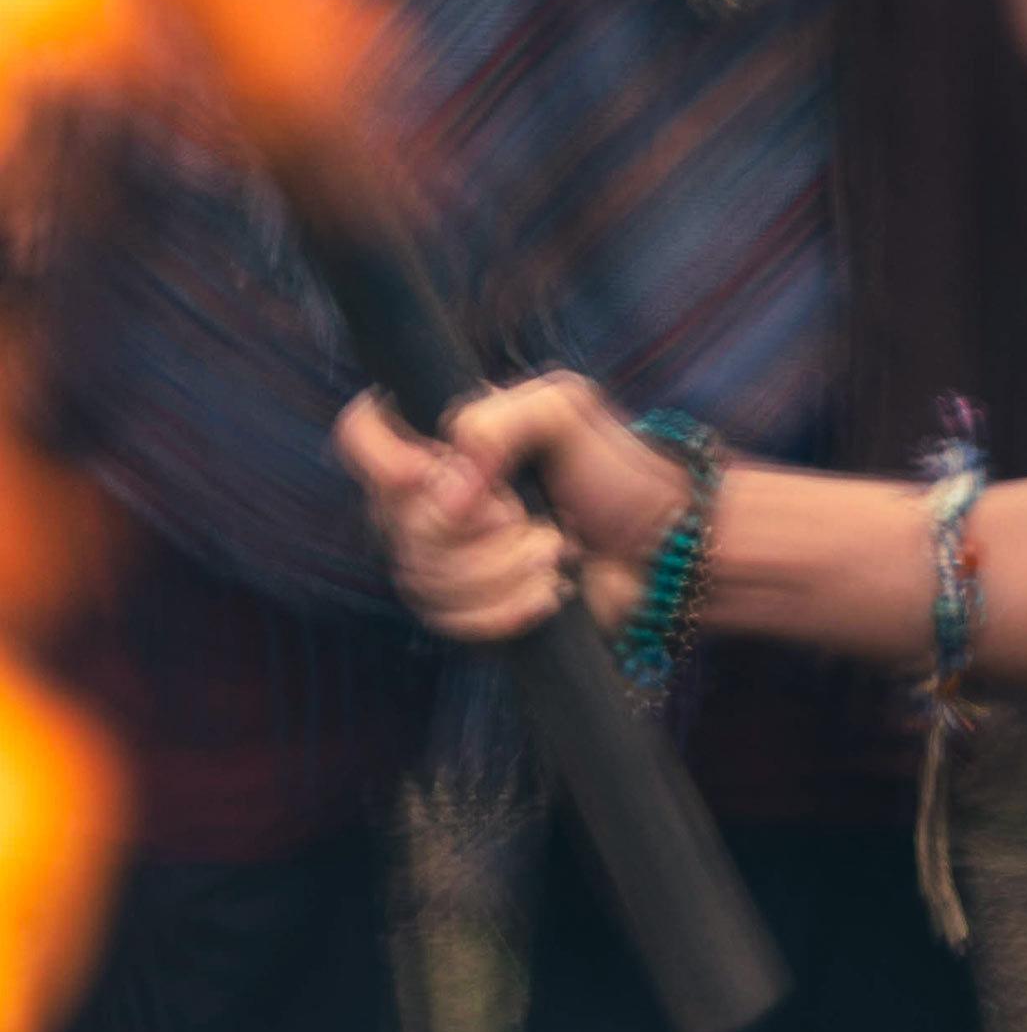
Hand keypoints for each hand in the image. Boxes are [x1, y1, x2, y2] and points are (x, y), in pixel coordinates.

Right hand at [334, 375, 684, 642]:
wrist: (661, 547)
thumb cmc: (614, 469)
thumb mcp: (562, 410)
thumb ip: (496, 421)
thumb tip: (444, 492)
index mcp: (440, 436)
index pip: (360, 437)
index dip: (381, 460)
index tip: (425, 473)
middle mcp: (430, 496)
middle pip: (394, 523)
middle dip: (470, 530)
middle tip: (528, 517)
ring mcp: (448, 558)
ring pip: (422, 578)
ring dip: (498, 571)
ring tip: (555, 552)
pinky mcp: (474, 610)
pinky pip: (451, 621)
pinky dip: (503, 610)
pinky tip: (548, 595)